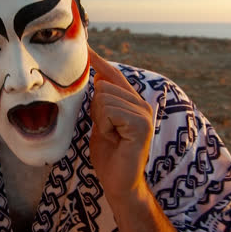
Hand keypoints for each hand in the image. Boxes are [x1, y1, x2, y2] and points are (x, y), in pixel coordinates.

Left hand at [88, 47, 153, 205]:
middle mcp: (142, 105)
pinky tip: (115, 139)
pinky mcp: (141, 124)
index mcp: (133, 103)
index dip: (100, 61)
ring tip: (111, 136)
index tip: (86, 47)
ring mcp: (144, 113)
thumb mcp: (101, 123)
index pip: (114, 75)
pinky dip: (105, 125)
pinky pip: (110, 110)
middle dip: (97, 109)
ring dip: (101, 120)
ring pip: (105, 97)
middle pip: (104, 86)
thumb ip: (101, 103)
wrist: (119, 184)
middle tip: (107, 131)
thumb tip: (97, 79)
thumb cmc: (109, 157)